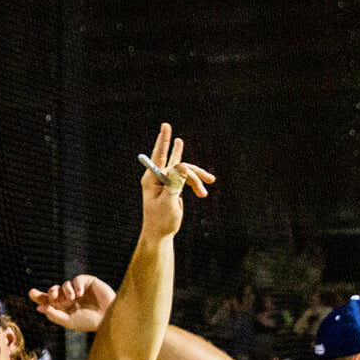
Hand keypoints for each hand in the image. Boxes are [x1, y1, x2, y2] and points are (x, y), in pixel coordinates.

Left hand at [29, 274, 114, 332]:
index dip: (39, 296)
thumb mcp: (69, 321)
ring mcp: (79, 290)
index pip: (49, 301)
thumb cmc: (90, 322)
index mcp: (64, 308)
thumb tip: (40, 308)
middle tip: (53, 296)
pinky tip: (80, 294)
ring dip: (65, 290)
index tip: (31, 292)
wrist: (108, 317)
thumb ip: (54, 315)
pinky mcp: (88, 282)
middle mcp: (70, 298)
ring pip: (64, 284)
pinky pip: (76, 279)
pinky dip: (75, 285)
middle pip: (54, 290)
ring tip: (72, 299)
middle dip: (51, 292)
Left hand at [138, 122, 214, 239]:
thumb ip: (175, 183)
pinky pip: (188, 178)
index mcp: (152, 179)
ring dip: (197, 178)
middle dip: (178, 153)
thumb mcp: (168, 201)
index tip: (166, 126)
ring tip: (207, 187)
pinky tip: (203, 190)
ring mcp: (167, 181)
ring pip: (186, 171)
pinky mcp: (174, 186)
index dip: (163, 140)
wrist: (162, 233)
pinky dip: (197, 183)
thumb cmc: (161, 220)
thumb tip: (182, 166)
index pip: (159, 156)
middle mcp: (158, 177)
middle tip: (175, 135)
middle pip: (175, 161)